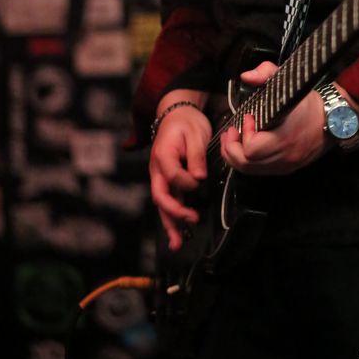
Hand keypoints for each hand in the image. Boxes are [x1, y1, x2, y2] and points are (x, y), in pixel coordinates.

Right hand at [149, 103, 211, 250]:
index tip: (201, 178)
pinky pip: (167, 201)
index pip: (172, 176)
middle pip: (160, 196)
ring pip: (162, 203)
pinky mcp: (167, 181)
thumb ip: (196, 156)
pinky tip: (176, 234)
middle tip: (192, 220)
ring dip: (169, 224)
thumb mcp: (195, 133)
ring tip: (176, 244)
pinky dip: (171, 217)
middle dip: (174, 212)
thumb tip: (199, 178)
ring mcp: (160, 176)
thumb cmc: (186, 122)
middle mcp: (157, 169)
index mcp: (163, 155)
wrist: (177, 113)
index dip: (188, 182)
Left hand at [220, 61, 329, 175]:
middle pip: (246, 164)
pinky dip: (247, 161)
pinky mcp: (287, 168)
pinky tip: (245, 147)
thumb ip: (266, 73)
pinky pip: (260, 171)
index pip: (253, 148)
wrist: (335, 119)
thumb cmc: (310, 103)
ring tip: (232, 139)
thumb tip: (246, 77)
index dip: (244, 133)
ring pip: (250, 171)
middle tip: (230, 131)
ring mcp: (286, 165)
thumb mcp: (289, 81)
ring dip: (235, 156)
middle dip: (231, 147)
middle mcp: (285, 156)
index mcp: (285, 137)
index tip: (248, 116)